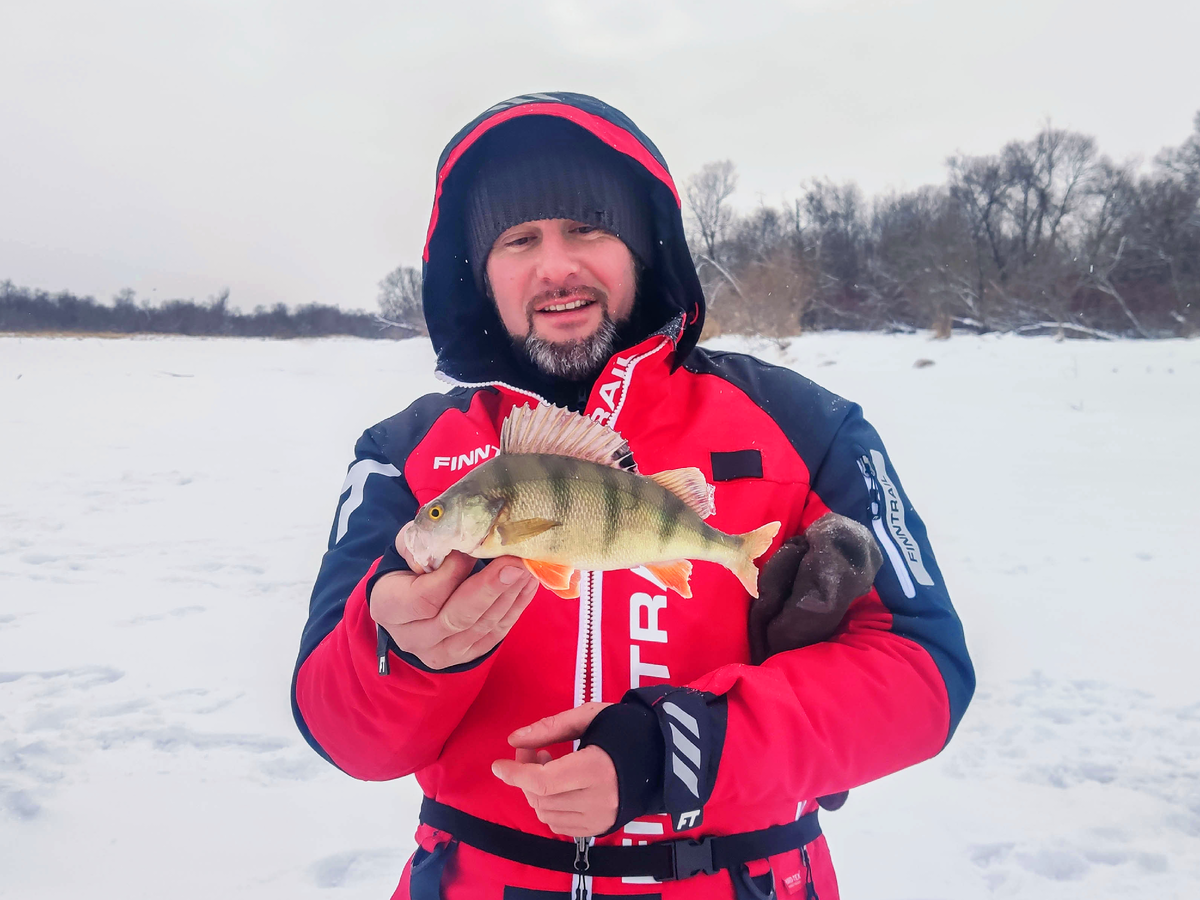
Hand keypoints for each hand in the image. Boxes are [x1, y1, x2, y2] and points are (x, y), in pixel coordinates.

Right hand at [369, 526, 536, 669]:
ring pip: (480, 627)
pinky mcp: (467, 656)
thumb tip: (455, 535)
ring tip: (527, 567)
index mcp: (389, 607)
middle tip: (514, 562)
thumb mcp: (408, 547)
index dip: (450, 574)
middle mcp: (412, 638)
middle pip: (456, 618)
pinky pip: (495, 634)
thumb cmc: (411, 566)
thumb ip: (423, 540)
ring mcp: (441, 652)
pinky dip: (515, 608)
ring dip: (508, 596)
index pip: (423, 598)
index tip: (470, 549)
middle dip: (489, 588)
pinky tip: (528, 584)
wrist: (411, 603)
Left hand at [492, 702, 617, 837]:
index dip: (515, 774)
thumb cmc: (626, 728)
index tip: (497, 764)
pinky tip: (558, 786)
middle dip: (525, 775)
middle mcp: (598, 800)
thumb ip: (550, 726)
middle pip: (541, 797)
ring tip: (549, 764)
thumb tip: (514, 740)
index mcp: (596, 768)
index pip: (543, 781)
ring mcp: (601, 819)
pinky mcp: (601, 829)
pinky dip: (548, 806)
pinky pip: (559, 825)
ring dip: (535, 790)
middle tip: (533, 750)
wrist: (663, 756)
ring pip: (546, 813)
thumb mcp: (590, 715)